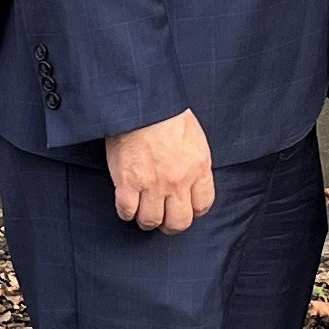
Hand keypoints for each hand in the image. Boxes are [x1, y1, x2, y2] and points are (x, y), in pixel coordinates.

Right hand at [106, 111, 215, 233]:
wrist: (142, 103)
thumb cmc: (167, 113)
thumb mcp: (194, 137)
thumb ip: (195, 163)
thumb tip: (191, 180)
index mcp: (198, 167)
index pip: (203, 206)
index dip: (193, 212)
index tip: (186, 209)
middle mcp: (178, 181)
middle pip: (179, 222)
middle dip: (171, 225)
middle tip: (164, 219)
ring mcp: (152, 184)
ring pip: (151, 221)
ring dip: (147, 220)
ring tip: (143, 212)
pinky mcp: (127, 183)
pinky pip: (127, 211)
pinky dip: (126, 212)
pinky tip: (127, 204)